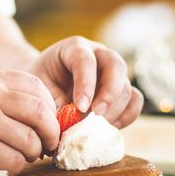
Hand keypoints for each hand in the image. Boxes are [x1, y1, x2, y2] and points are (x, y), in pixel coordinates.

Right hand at [0, 67, 59, 175]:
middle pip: (39, 112)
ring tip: (24, 155)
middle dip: (51, 132)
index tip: (48, 122)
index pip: (36, 86)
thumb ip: (1, 93)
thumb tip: (44, 109)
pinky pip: (15, 160)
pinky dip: (17, 165)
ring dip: (34, 152)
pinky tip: (6, 163)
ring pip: (30, 139)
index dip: (49, 107)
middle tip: (49, 144)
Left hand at [24, 36, 142, 128]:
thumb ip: (53, 104)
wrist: (43, 84)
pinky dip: (126, 116)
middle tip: (96, 117)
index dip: (86, 84)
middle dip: (108, 94)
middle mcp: (98, 54)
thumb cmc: (39, 84)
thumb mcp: (39, 90)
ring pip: (126, 86)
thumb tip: (69, 127)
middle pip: (116, 66)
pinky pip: (135, 100)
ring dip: (114, 110)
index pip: (86, 60)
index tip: (80, 107)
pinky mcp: (121, 89)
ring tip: (96, 127)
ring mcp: (112, 71)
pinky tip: (109, 127)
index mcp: (74, 48)